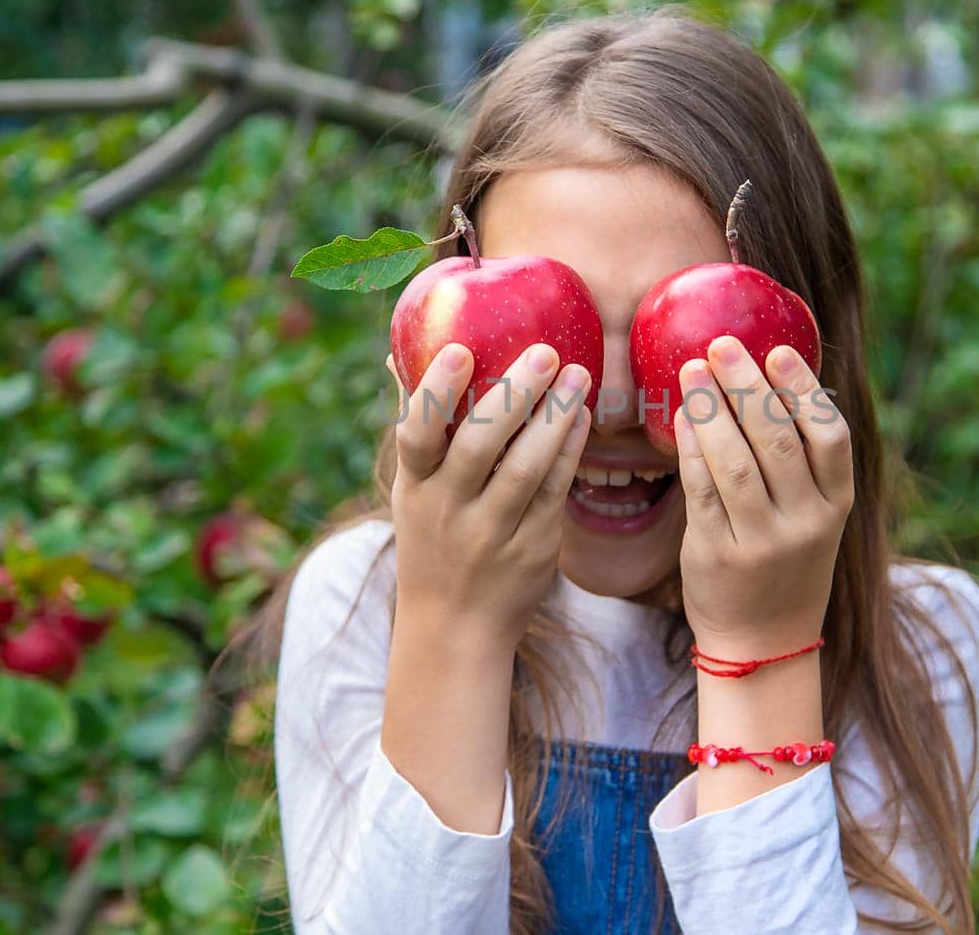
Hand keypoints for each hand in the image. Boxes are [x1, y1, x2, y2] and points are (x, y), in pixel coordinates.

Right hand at [389, 341, 591, 650]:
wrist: (454, 629)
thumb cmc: (432, 540)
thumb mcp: (412, 491)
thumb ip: (415, 427)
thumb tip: (395, 355)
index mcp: (415, 487)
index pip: (417, 434)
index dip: (436, 391)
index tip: (461, 350)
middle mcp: (449, 510)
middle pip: (479, 445)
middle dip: (514, 395)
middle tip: (545, 353)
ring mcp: (492, 532)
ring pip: (526, 469)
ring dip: (555, 418)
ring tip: (578, 376)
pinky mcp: (533, 548)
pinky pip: (554, 492)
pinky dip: (570, 451)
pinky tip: (583, 416)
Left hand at [672, 335, 853, 653]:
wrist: (764, 643)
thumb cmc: (785, 562)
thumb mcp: (813, 517)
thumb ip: (799, 463)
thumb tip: (765, 381)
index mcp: (837, 505)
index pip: (830, 437)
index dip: (803, 389)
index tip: (777, 350)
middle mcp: (806, 523)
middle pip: (777, 439)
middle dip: (745, 385)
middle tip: (719, 345)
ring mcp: (763, 542)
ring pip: (735, 462)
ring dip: (711, 409)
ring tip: (691, 372)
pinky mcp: (719, 554)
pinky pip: (701, 490)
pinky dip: (690, 448)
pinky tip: (681, 418)